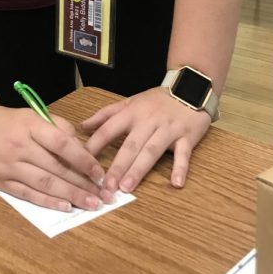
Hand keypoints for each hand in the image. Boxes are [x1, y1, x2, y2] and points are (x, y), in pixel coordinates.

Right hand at [0, 106, 112, 211]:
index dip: (83, 159)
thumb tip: (82, 150)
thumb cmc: (12, 123)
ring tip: (90, 204)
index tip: (99, 173)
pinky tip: (65, 206)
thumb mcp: (34, 115)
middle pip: (56, 168)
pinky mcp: (1, 182)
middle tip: (102, 196)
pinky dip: (48, 202)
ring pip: (44, 184)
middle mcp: (20, 146)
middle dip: (82, 183)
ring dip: (70, 195)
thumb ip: (59, 128)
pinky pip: (28, 194)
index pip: (61, 144)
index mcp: (31, 126)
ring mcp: (9, 166)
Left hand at [81, 88, 211, 193]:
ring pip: (152, 151)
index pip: (109, 129)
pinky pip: (184, 153)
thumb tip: (82, 126)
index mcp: (132, 113)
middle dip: (118, 166)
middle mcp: (148, 121)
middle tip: (107, 186)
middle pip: (130, 145)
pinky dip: (181, 168)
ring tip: (127, 187)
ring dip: (139, 169)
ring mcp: (168, 129)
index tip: (82, 163)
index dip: (95, 145)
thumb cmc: (157, 100)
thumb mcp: (130, 102)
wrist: (190, 86)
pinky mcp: (187, 136)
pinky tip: (176, 183)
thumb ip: (106, 114)